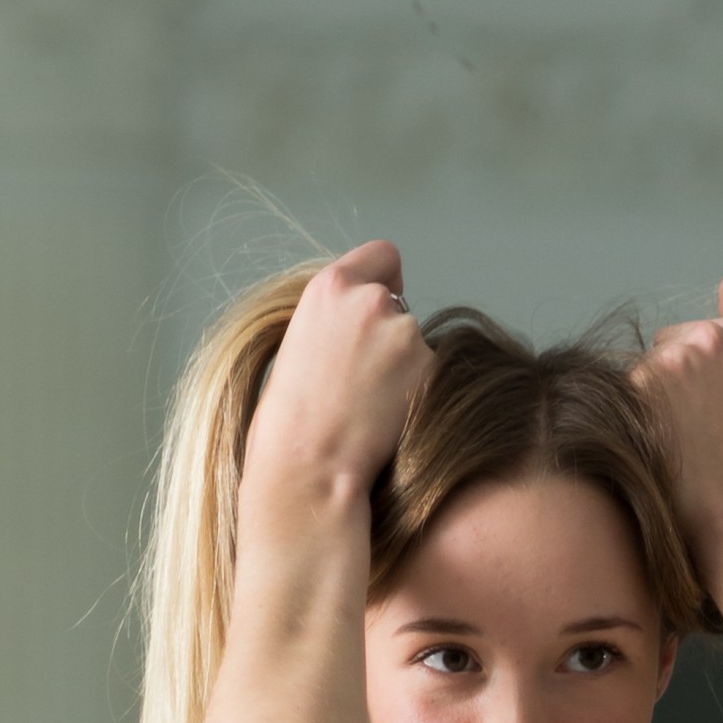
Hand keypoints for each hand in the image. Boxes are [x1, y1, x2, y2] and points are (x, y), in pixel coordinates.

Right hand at [243, 239, 433, 527]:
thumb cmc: (289, 420)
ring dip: (405, 368)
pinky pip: (433, 377)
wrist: (308, 466)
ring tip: (369, 407)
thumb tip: (369, 318)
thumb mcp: (300, 344)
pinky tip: (389, 420)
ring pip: (418, 344)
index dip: (384, 280)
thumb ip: (337, 319)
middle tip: (362, 380)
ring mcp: (406, 334)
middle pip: (401, 305)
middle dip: (389, 334)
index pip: (384, 255)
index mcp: (330, 287)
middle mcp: (372, 301)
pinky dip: (419, 395)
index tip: (379, 306)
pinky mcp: (430, 371)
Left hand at [634, 274, 722, 583]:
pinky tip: (656, 450)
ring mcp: (672, 360)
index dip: (702, 376)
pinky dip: (631, 421)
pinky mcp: (638, 386)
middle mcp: (707, 337)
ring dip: (649, 401)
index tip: (705, 407)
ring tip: (679, 446)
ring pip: (642, 372)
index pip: (701, 333)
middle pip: (666, 346)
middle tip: (693, 433)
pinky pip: (620, 395)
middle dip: (672, 380)